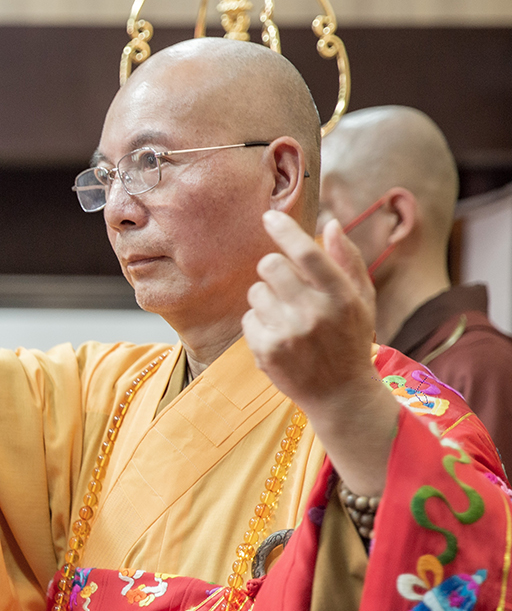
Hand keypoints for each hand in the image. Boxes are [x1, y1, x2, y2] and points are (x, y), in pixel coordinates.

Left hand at [242, 211, 396, 493]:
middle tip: (288, 286)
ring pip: (255, 291)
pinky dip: (260, 323)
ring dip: (267, 298)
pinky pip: (248, 317)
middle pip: (270, 265)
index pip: (308, 254)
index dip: (286, 231)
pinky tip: (281, 338)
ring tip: (288, 318)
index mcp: (342, 297)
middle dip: (274, 269)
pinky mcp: (266, 350)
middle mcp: (315, 314)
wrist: (341, 395)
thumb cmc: (351, 339)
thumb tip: (331, 223)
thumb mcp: (361, 301)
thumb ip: (347, 260)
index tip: (269, 216)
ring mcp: (289, 333)